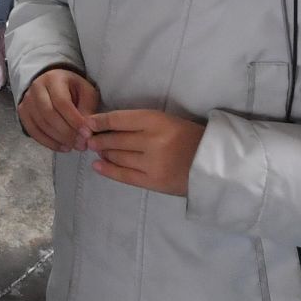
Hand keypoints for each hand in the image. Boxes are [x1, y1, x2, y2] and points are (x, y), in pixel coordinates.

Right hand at [17, 68, 99, 151]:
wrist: (53, 83)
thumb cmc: (72, 88)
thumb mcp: (86, 92)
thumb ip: (87, 110)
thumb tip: (87, 131)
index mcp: (54, 79)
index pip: (62, 102)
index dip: (74, 120)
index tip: (87, 134)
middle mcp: (36, 88)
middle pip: (49, 114)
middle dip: (67, 132)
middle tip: (81, 144)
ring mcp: (27, 100)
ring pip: (40, 124)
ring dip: (59, 139)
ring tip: (74, 146)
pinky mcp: (23, 112)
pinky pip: (33, 131)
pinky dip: (48, 142)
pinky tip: (62, 147)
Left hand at [86, 108, 206, 195]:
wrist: (213, 163)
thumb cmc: (189, 138)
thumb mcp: (167, 121)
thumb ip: (140, 123)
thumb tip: (107, 126)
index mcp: (157, 120)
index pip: (119, 119)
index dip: (99, 121)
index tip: (87, 122)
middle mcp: (153, 141)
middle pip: (115, 139)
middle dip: (98, 139)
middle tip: (87, 138)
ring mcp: (152, 163)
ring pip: (117, 156)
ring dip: (103, 152)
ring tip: (97, 150)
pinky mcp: (154, 182)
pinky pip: (124, 176)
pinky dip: (108, 170)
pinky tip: (97, 165)